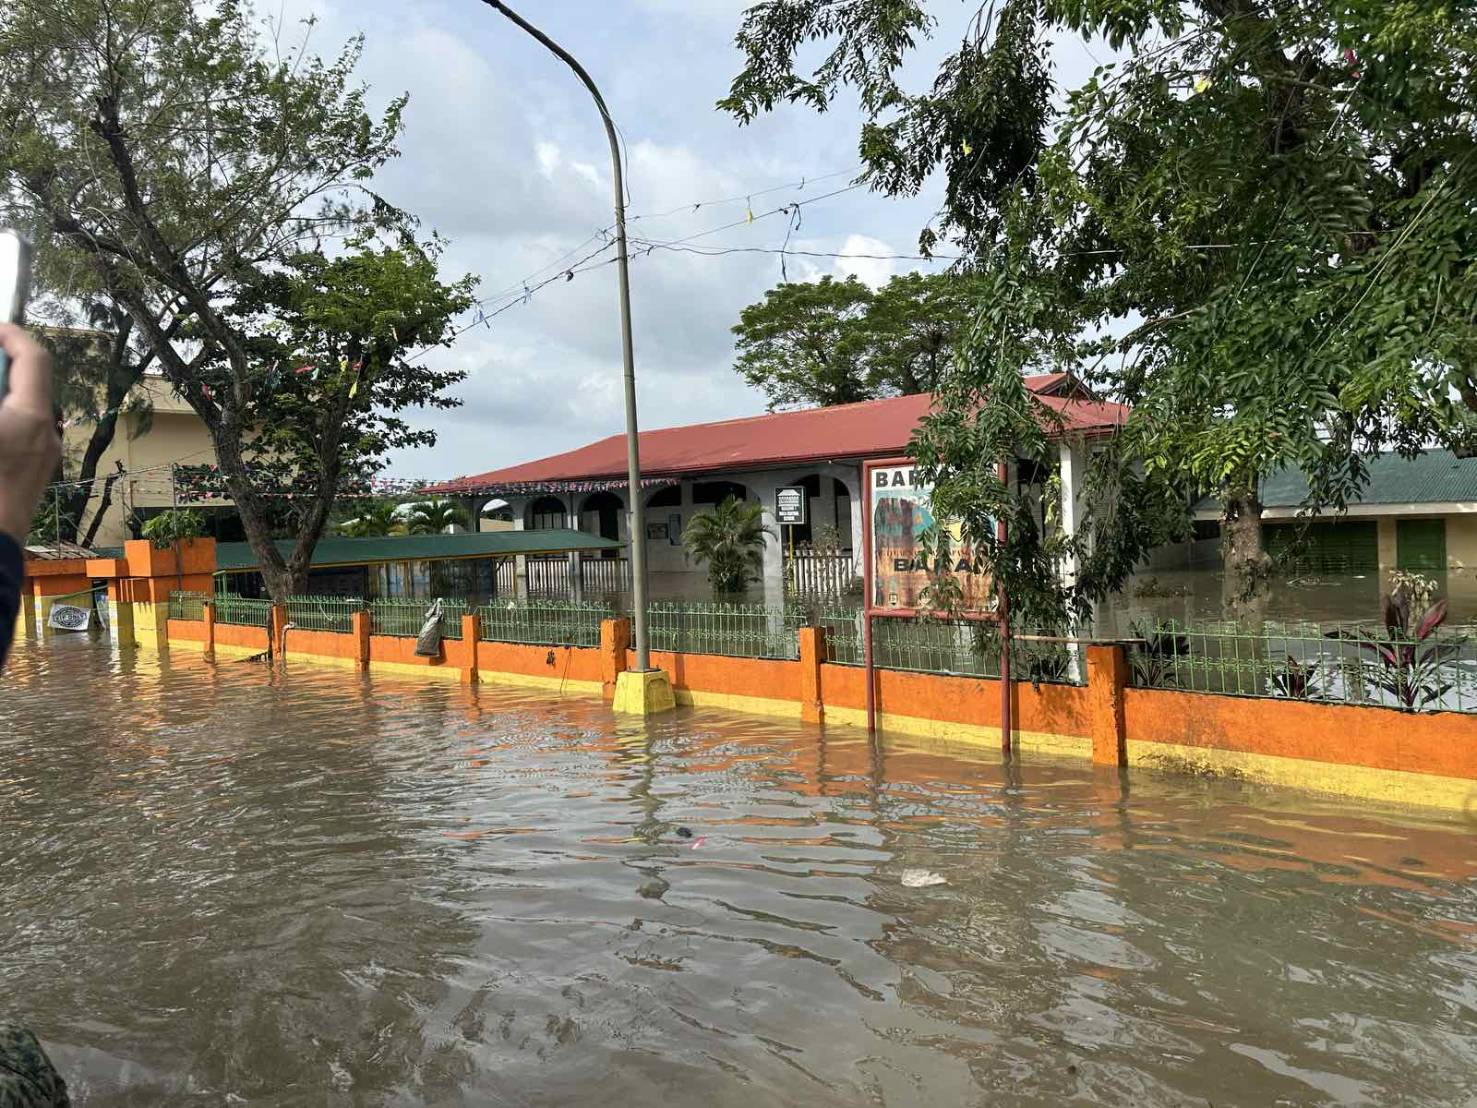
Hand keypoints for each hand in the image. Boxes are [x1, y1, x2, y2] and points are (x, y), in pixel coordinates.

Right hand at [0, 325, 60, 544]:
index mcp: (27, 417)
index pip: (33, 358)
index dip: (10, 335)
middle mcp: (44, 436)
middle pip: (26, 384)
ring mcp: (42, 460)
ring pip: (21, 412)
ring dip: (0, 398)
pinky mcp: (32, 480)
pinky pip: (18, 437)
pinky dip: (2, 423)